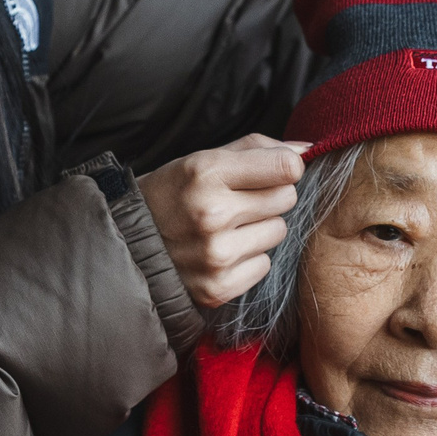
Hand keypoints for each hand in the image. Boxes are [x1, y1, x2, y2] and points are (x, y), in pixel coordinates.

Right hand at [137, 136, 307, 307]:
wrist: (128, 245)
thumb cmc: (171, 195)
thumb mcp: (201, 159)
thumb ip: (256, 149)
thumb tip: (308, 148)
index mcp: (207, 173)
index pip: (287, 167)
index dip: (284, 167)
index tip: (271, 171)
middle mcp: (213, 214)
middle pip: (287, 198)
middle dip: (269, 196)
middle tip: (238, 201)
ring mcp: (216, 254)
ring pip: (279, 232)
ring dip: (260, 228)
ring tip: (227, 227)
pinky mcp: (219, 287)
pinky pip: (264, 265)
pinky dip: (248, 259)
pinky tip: (221, 252)